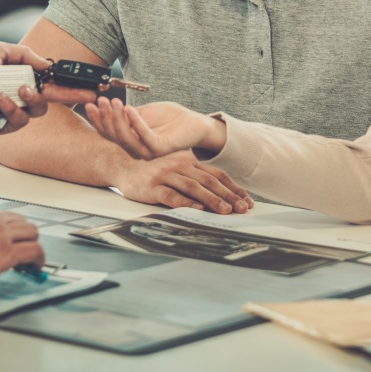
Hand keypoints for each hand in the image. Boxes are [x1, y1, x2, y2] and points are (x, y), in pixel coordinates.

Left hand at [0, 41, 99, 137]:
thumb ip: (25, 54)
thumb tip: (46, 64)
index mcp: (20, 76)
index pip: (50, 80)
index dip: (70, 82)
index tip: (89, 83)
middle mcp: (19, 94)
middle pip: (54, 98)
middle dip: (73, 96)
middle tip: (89, 95)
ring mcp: (13, 111)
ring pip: (39, 109)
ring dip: (31, 98)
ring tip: (16, 90)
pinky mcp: (4, 126)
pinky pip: (19, 120)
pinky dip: (10, 107)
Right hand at [84, 97, 224, 158]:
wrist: (193, 123)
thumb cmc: (169, 118)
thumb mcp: (143, 112)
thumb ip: (127, 114)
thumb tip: (109, 107)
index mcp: (130, 142)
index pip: (108, 132)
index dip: (98, 119)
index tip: (90, 104)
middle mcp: (136, 150)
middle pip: (114, 135)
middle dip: (105, 117)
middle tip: (101, 100)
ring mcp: (147, 151)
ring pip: (126, 138)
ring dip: (118, 119)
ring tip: (115, 102)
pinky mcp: (160, 149)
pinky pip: (144, 137)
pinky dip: (136, 122)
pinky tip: (130, 109)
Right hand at [111, 151, 252, 213]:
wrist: (123, 166)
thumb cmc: (154, 173)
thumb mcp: (178, 170)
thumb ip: (195, 178)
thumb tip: (222, 197)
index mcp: (189, 160)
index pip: (216, 174)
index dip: (233, 188)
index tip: (247, 200)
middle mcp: (179, 164)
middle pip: (208, 181)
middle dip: (228, 196)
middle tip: (242, 208)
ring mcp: (165, 174)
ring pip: (193, 187)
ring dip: (211, 199)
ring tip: (225, 210)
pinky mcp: (152, 186)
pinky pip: (171, 195)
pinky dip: (185, 202)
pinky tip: (197, 209)